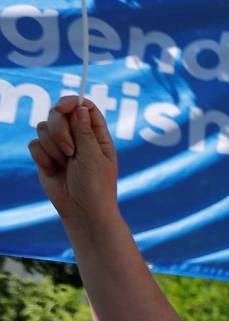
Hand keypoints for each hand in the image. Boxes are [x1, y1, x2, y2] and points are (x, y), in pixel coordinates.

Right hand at [28, 97, 117, 228]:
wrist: (82, 211)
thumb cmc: (95, 186)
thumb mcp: (93, 157)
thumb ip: (84, 131)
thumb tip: (80, 107)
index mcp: (96, 136)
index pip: (84, 107)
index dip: (72, 103)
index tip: (62, 108)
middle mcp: (78, 137)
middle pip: (58, 113)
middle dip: (59, 129)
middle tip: (70, 150)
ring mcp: (60, 146)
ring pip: (43, 128)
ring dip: (53, 146)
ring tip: (65, 164)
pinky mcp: (46, 157)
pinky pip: (34, 144)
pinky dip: (42, 157)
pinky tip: (54, 170)